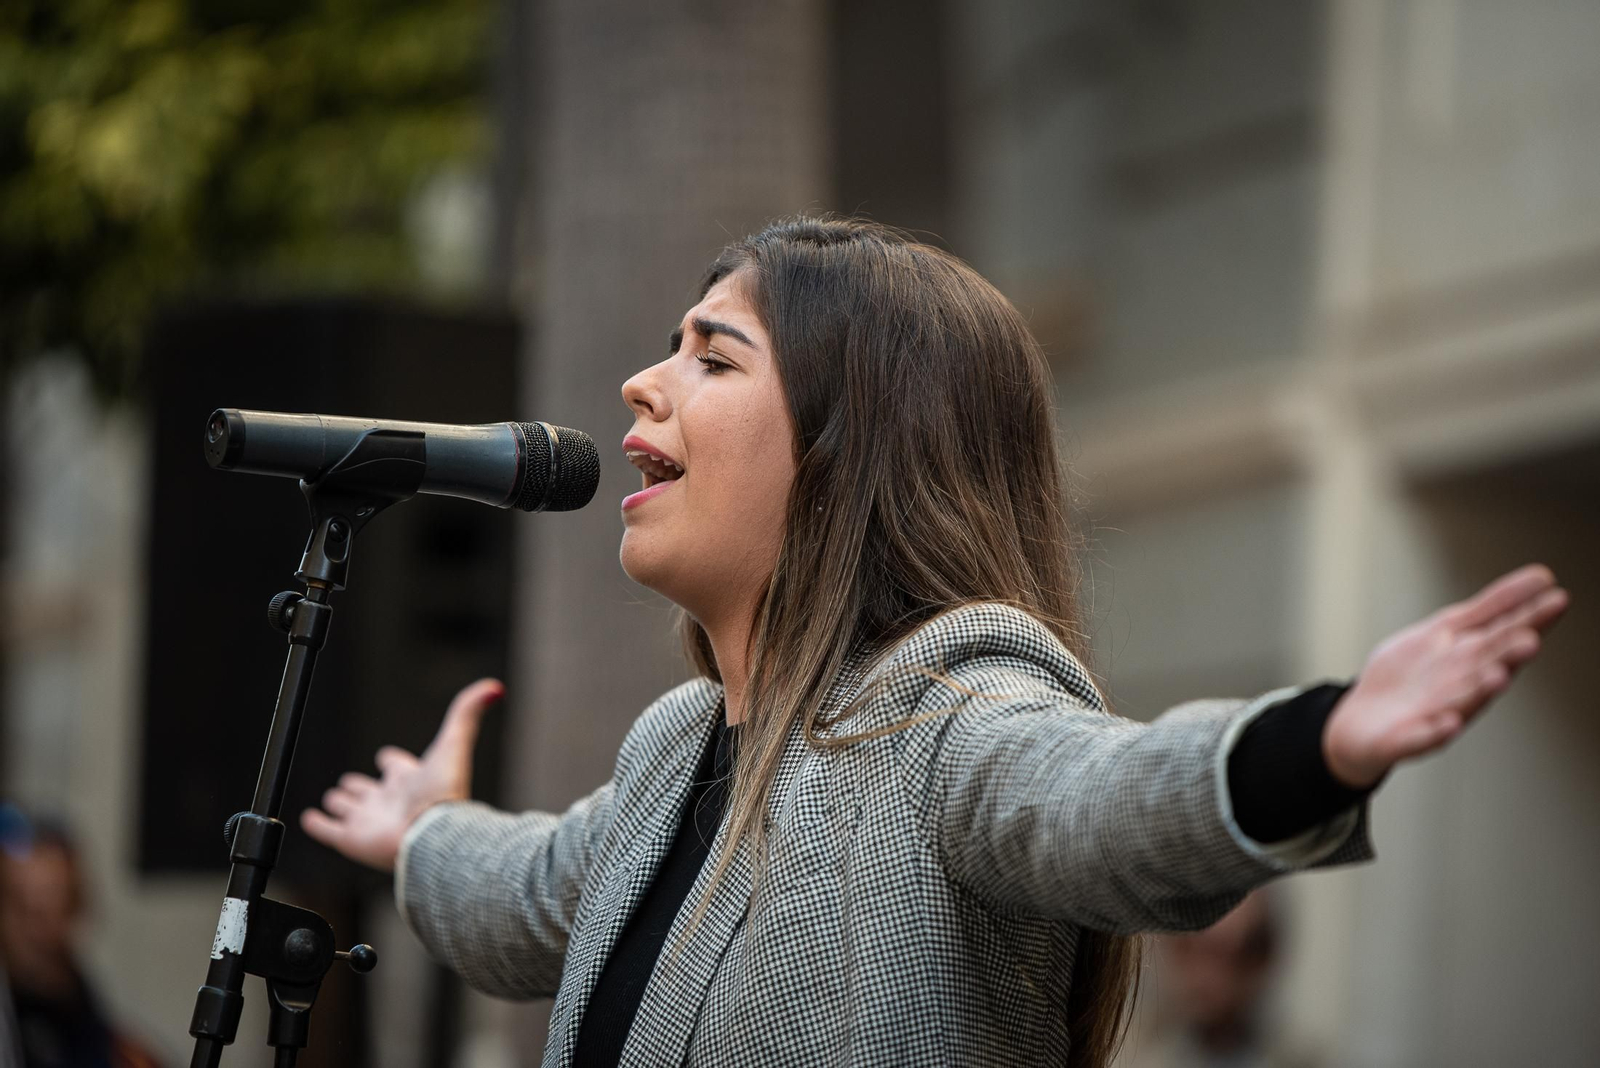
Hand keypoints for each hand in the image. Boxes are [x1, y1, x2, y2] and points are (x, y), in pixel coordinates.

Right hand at [300, 678, 503, 870]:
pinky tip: (311, 819)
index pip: (396, 766)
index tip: (386, 756)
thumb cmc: (445, 794)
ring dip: (340, 803)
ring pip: (348, 808)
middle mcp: (388, 799)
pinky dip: (318, 824)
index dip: (391, 760)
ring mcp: (368, 820)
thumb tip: (495, 686)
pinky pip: (327, 830)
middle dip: (359, 785)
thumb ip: (468, 711)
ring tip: (334, 799)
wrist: (430, 836)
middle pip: (368, 790)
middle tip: (350, 783)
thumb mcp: (453, 742)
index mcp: (410, 779)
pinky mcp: (350, 838)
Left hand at [1323, 564, 1568, 788]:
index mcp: (1472, 657)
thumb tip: (1539, 578)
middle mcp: (1463, 685)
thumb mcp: (1449, 629)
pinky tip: (1449, 723)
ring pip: (1465, 700)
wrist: (1362, 721)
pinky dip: (1437, 730)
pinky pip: (1425, 735)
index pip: (1504, 631)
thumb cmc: (1414, 676)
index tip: (1558, 597)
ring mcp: (1438, 712)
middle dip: (1509, 654)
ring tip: (1498, 677)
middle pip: (1488, 665)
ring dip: (1481, 689)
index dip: (1530, 616)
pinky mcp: (1412, 737)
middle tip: (1532, 639)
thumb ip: (1489, 609)